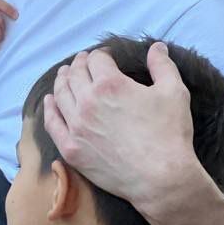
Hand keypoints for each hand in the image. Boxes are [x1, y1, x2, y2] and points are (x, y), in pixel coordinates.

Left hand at [43, 42, 196, 211]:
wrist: (161, 178)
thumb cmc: (170, 134)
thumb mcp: (174, 92)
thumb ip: (162, 65)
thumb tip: (157, 46)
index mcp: (110, 84)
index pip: (96, 60)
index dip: (100, 54)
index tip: (104, 56)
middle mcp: (87, 102)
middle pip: (74, 75)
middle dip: (78, 64)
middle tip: (82, 61)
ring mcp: (75, 126)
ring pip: (60, 95)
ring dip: (61, 81)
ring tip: (64, 75)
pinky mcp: (70, 148)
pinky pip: (52, 124)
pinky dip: (49, 109)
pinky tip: (50, 102)